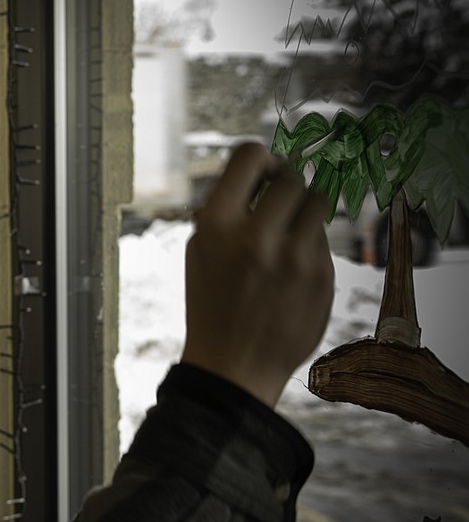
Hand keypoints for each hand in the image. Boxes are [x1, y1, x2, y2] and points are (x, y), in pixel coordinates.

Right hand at [181, 142, 334, 407]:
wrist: (233, 365)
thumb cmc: (212, 303)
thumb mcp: (198, 252)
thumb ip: (223, 209)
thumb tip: (257, 171)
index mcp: (217, 224)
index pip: (250, 155)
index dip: (260, 159)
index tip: (263, 172)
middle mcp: (257, 236)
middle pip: (290, 177)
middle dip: (285, 184)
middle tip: (279, 200)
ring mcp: (294, 257)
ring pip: (317, 202)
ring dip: (304, 210)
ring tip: (289, 231)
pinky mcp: (322, 276)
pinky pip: (323, 239)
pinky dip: (309, 245)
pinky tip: (291, 270)